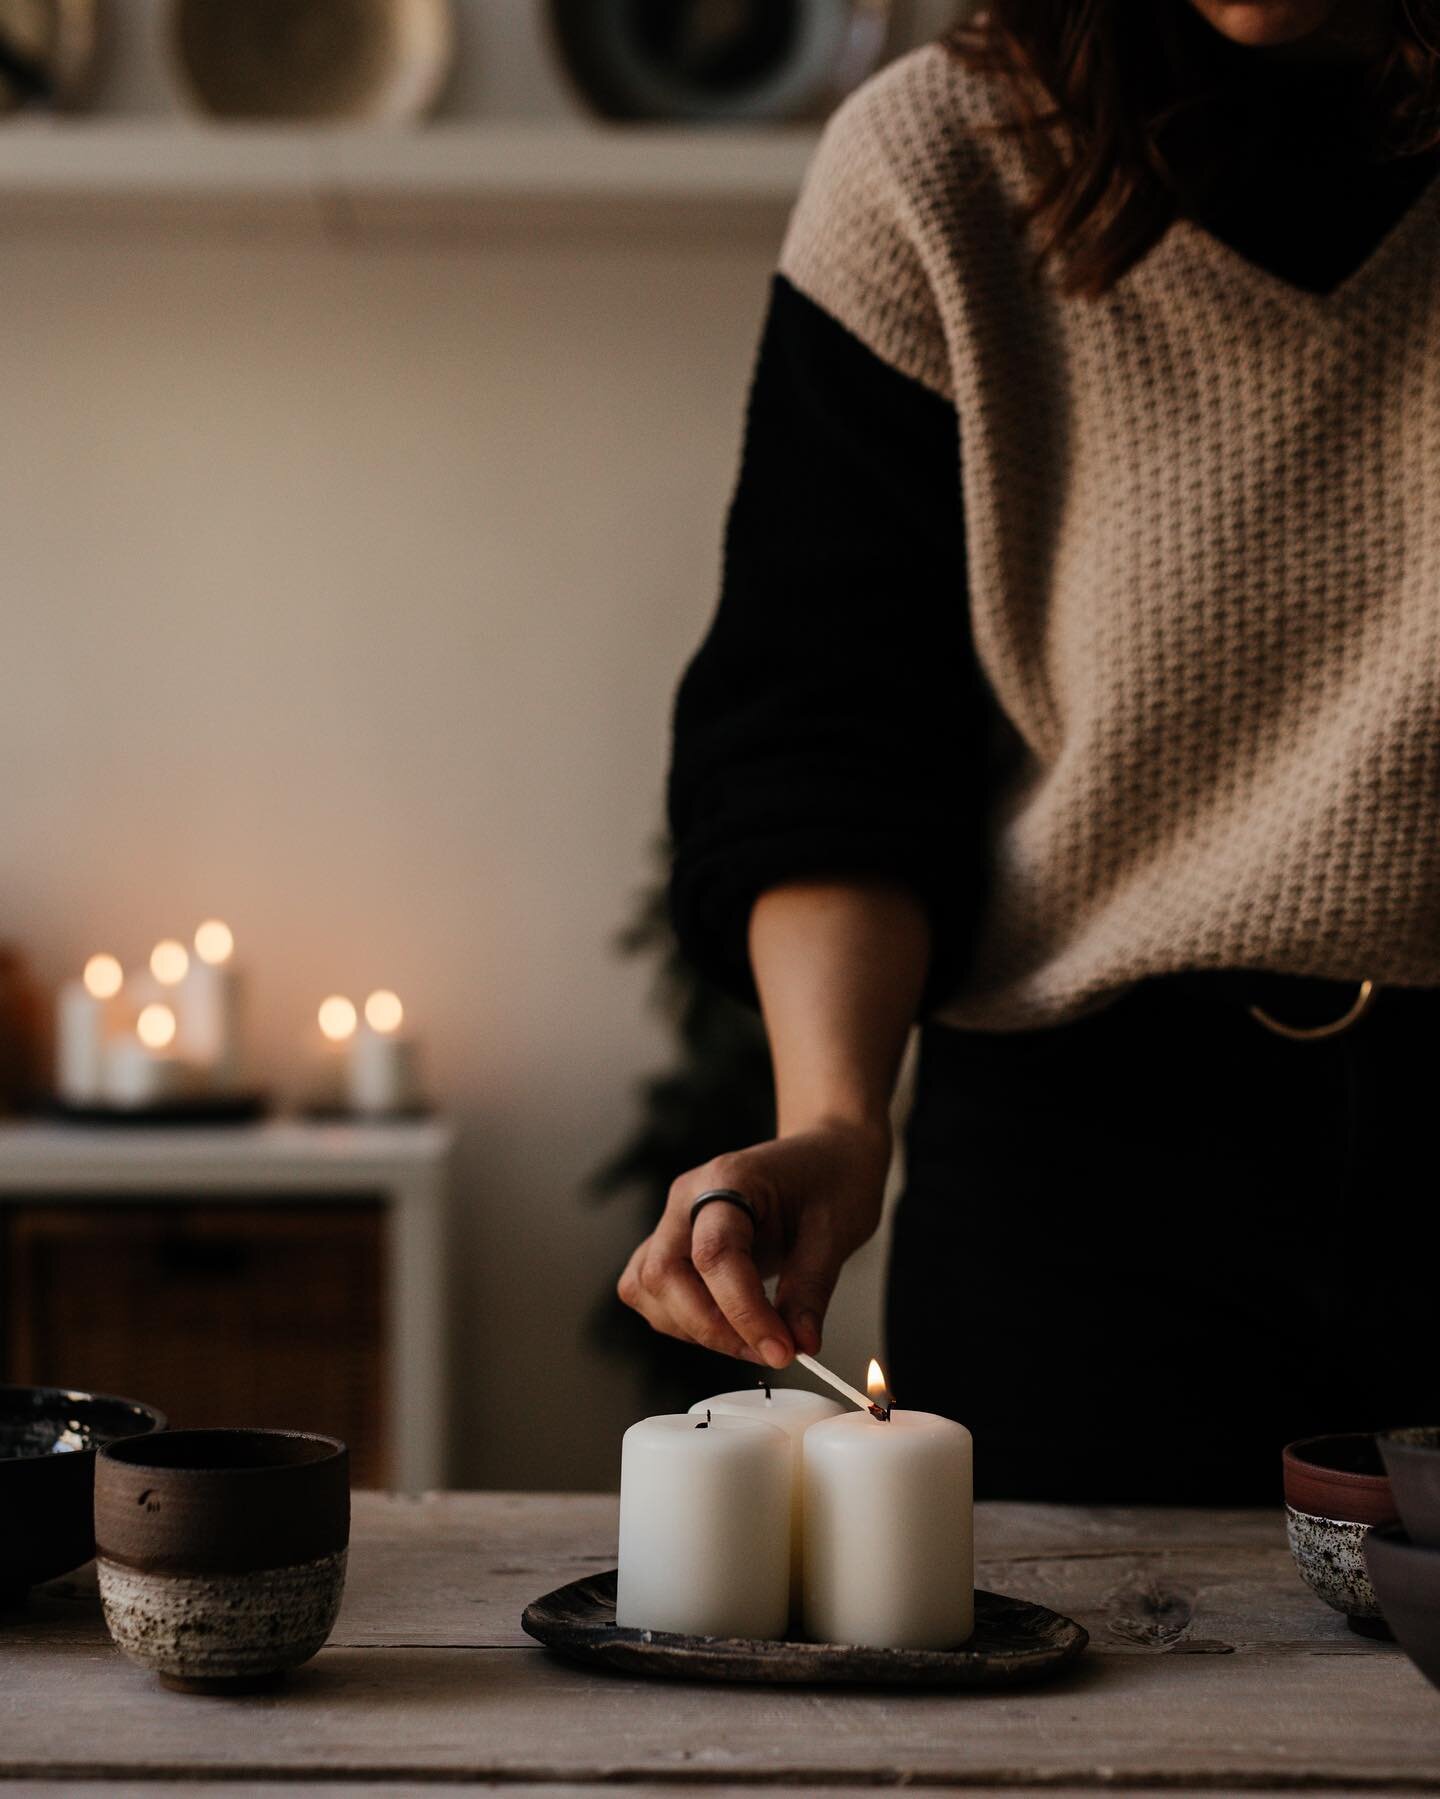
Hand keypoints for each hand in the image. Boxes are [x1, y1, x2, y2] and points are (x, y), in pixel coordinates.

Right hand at [617, 1118, 891, 1367]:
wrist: (826, 1153)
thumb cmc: (832, 1178)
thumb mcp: (836, 1231)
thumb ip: (811, 1290)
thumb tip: (801, 1344)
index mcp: (729, 1179)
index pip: (715, 1253)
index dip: (743, 1312)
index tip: (781, 1350)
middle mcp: (688, 1197)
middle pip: (663, 1274)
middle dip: (712, 1327)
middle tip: (769, 1350)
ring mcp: (674, 1220)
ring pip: (647, 1287)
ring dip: (694, 1328)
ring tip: (753, 1338)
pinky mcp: (675, 1245)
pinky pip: (653, 1291)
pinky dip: (684, 1320)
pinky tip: (728, 1324)